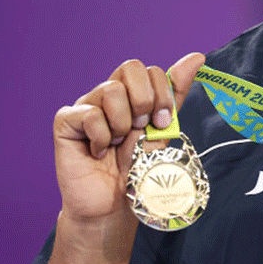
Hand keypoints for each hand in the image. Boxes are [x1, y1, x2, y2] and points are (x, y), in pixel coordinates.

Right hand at [51, 53, 204, 226]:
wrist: (113, 206)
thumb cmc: (136, 169)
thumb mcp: (162, 131)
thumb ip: (175, 95)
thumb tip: (197, 57)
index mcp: (131, 94)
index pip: (149, 70)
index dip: (162, 94)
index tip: (164, 122)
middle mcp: (107, 94)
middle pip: (131, 67)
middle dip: (145, 101)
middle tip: (141, 130)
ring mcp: (85, 105)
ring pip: (110, 90)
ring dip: (122, 124)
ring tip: (117, 144)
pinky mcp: (66, 121)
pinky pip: (89, 114)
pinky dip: (101, 137)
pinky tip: (98, 152)